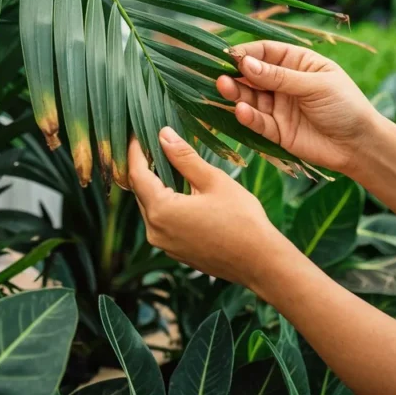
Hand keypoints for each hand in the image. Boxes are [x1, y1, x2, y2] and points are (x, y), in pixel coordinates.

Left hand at [128, 128, 289, 286]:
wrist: (260, 261)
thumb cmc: (241, 219)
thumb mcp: (213, 180)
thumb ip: (184, 157)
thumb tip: (163, 134)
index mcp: (161, 211)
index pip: (137, 173)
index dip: (135, 151)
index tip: (135, 133)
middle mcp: (155, 231)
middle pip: (141, 191)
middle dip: (145, 166)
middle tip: (153, 142)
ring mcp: (164, 244)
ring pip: (150, 207)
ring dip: (155, 185)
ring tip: (167, 162)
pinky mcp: (175, 251)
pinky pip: (161, 222)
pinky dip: (165, 203)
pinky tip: (180, 190)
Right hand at [218, 41, 379, 173]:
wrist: (360, 145)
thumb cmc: (345, 106)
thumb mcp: (315, 85)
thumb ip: (280, 77)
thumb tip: (246, 63)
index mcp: (298, 63)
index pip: (267, 52)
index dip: (248, 52)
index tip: (229, 54)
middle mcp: (284, 83)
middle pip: (253, 74)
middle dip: (236, 73)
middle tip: (219, 72)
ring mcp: (279, 107)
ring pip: (250, 97)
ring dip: (236, 92)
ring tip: (223, 87)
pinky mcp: (276, 131)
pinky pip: (257, 121)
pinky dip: (247, 116)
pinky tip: (241, 110)